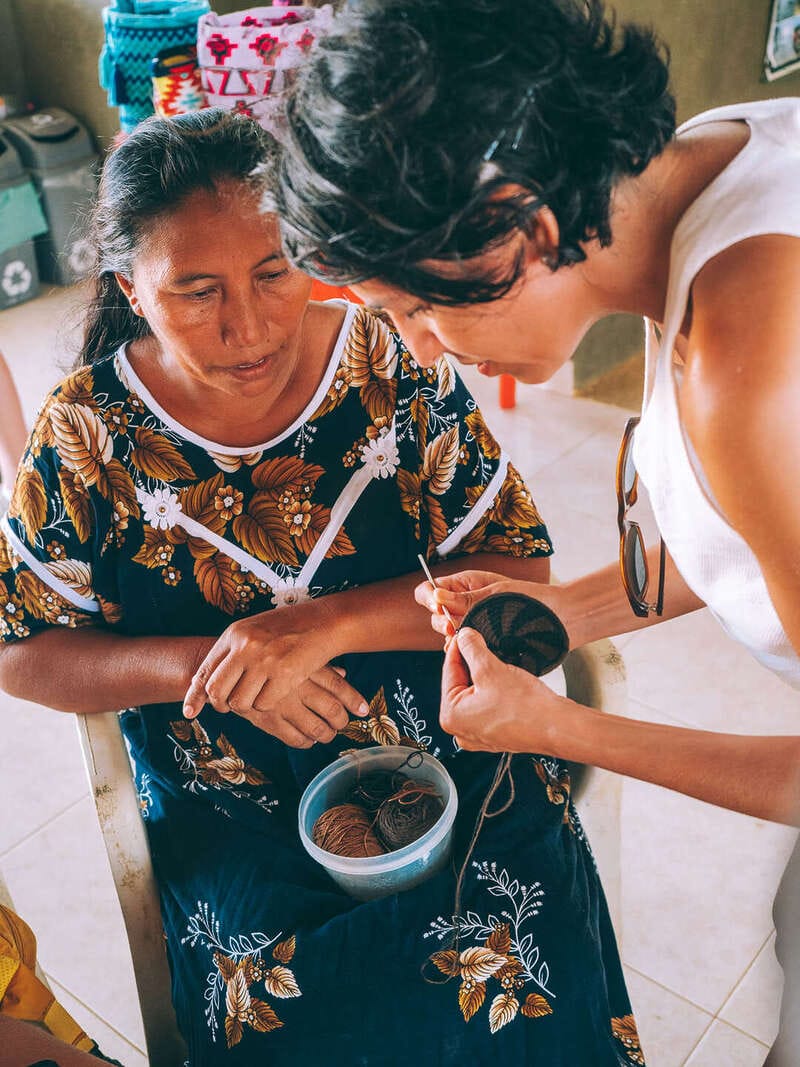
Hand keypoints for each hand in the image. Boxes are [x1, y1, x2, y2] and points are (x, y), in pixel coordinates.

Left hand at [183, 605, 365, 719]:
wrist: (324, 621)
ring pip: (240, 702)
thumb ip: (232, 651)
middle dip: (221, 705)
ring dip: (248, 705)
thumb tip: (207, 681)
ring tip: (259, 695)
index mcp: (235, 634)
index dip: (195, 696)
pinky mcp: (285, 675)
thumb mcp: (254, 630)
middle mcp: (246, 646)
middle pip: (217, 691)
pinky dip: (268, 705)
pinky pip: (264, 705)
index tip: (190, 713)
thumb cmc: (289, 627)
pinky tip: (277, 692)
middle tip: (230, 706)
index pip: (205, 671)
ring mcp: (265, 661)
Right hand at [235, 665, 369, 747]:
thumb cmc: (264, 659)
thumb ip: (317, 664)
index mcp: (304, 665)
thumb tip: (344, 672)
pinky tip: (307, 739)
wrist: (225, 665)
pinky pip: (296, 739)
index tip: (363, 710)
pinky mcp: (268, 720)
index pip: (338, 685)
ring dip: (326, 734)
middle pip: (332, 710)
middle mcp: (296, 684)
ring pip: (316, 728)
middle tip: (342, 723)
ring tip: (327, 733)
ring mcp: (282, 703)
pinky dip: (306, 742)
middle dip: (341, 721)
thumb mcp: (291, 653)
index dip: (353, 700)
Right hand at [414, 569, 567, 639]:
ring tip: (466, 640)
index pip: (431, 589)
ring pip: (448, 634)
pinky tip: (473, 653)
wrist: (560, 621)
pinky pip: (463, 649)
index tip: (439, 608)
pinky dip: (463, 652)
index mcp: (465, 586)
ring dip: (452, 638)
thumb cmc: (532, 600)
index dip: (429, 598)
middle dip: (441, 621)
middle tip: (454, 627)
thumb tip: (436, 595)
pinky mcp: (482, 643)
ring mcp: (474, 625)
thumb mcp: (496, 594)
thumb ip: (465, 598)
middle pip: (436, 614)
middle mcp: (465, 606)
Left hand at [440, 627, 567, 752]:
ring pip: (476, 693)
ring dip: (485, 675)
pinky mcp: (496, 733)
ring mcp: (478, 734)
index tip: (464, 633)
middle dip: (472, 662)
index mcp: (451, 716)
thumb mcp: (491, 669)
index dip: (458, 647)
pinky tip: (506, 681)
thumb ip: (472, 648)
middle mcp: (461, 729)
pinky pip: (488, 705)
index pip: (449, 671)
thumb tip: (464, 636)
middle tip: (482, 643)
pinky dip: (494, 691)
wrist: (557, 727)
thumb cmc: (526, 708)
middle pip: (461, 683)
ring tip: (498, 663)